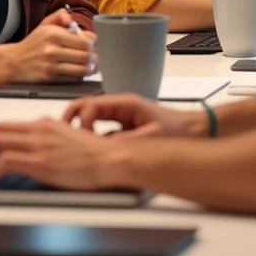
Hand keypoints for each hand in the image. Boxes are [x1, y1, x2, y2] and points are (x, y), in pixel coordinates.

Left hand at [0, 119, 116, 190]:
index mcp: (47, 124)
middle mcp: (40, 129)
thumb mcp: (70, 144)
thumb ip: (50, 145)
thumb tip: (35, 158)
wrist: (112, 159)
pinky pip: (4, 161)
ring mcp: (39, 144)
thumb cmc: (98, 156)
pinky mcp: (40, 160)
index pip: (7, 127)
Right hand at [9, 9, 96, 82]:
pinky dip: (79, 76)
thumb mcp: (45, 24)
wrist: (14, 62)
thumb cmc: (33, 43)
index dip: (94, 43)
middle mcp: (52, 49)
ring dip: (90, 68)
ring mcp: (51, 65)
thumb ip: (60, 15)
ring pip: (81, 69)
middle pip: (86, 55)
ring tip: (93, 65)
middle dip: (95, 56)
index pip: (85, 40)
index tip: (95, 44)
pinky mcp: (50, 78)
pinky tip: (80, 72)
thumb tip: (71, 19)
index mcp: (54, 33)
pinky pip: (73, 78)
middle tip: (97, 56)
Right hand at [63, 93, 205, 138]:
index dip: (82, 120)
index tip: (80, 136)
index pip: (93, 105)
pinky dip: (93, 138)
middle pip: (88, 106)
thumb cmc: (177, 130)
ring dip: (81, 128)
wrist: (195, 131)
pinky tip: (90, 152)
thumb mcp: (150, 137)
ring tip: (70, 143)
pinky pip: (102, 130)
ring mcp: (122, 117)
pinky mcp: (125, 128)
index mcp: (127, 104)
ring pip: (93, 118)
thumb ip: (125, 141)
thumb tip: (103, 147)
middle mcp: (122, 107)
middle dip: (73, 118)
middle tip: (61, 133)